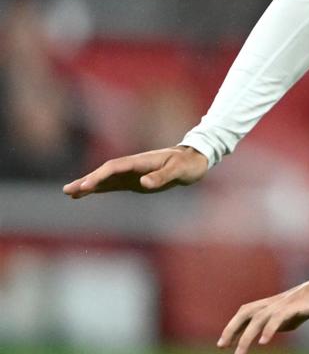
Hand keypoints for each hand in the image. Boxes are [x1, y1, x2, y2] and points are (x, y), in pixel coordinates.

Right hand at [64, 145, 208, 197]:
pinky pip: (112, 185)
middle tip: (68, 190)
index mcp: (140, 161)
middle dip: (86, 180)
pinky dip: (98, 189)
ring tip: (69, 193)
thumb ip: (162, 176)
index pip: (114, 168)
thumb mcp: (179, 170)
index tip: (86, 186)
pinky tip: (85, 194)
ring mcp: (132, 174)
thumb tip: (143, 183)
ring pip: (105, 179)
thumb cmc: (188, 164)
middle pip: (104, 172)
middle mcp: (132, 166)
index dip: (99, 176)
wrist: (195, 160)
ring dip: (88, 185)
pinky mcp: (134, 181)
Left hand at [218, 273, 308, 353]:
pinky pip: (279, 317)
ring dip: (247, 336)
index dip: (233, 327)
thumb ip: (282, 322)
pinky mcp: (298, 305)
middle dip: (232, 329)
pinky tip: (263, 342)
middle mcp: (276, 302)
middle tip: (222, 348)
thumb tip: (267, 334)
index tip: (223, 345)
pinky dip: (269, 329)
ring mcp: (286, 302)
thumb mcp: (296, 315)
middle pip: (246, 312)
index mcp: (274, 304)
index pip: (247, 313)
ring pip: (259, 317)